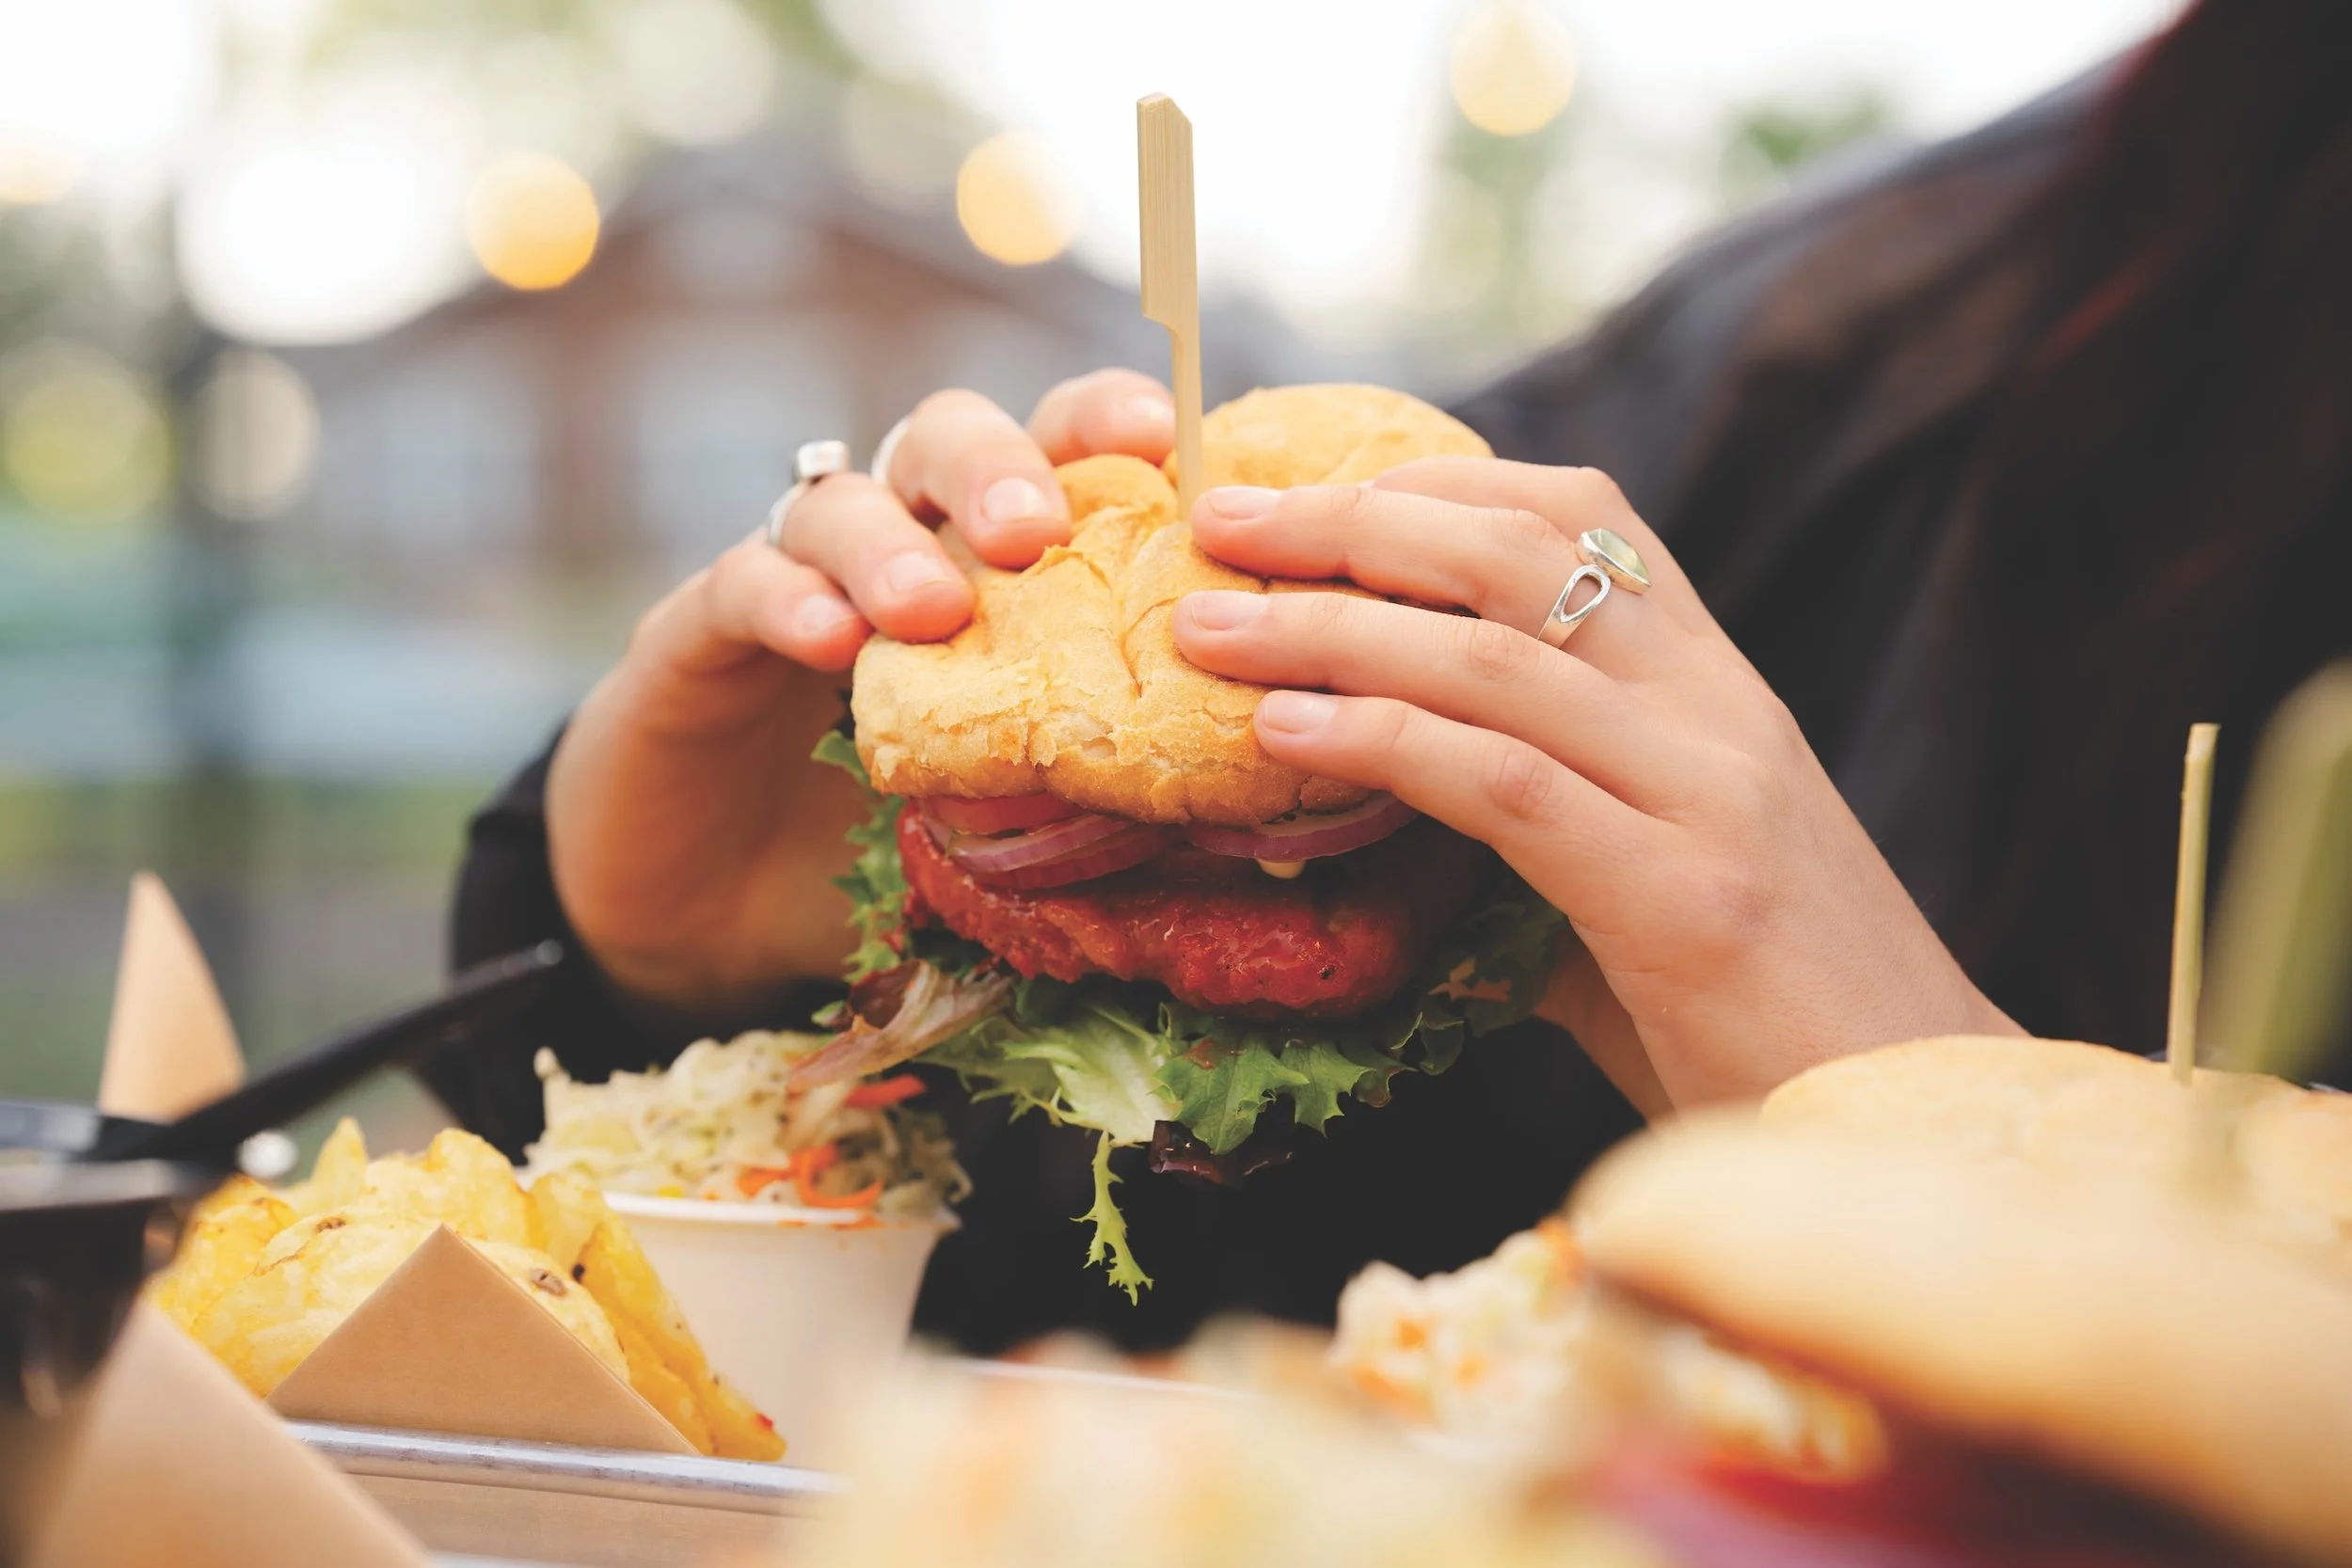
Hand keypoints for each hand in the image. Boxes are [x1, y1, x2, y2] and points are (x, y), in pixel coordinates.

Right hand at [547, 371, 1173, 1008]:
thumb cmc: (885, 854)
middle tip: (1034, 531)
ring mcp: (791, 578)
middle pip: (941, 439)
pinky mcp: (695, 633)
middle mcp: (894, 545)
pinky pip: (739, 584)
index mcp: (985, 566)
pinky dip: (785, 600)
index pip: (1048, 455)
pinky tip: (827, 642)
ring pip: (837, 501)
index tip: (1165, 438)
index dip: (1100, 426)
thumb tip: (1227, 791)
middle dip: (994, 466)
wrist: (710, 921)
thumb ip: (1090, 781)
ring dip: (890, 545)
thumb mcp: (1007, 820)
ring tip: (930, 609)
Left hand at [1170, 460, 2020, 1108]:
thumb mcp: (1649, 888)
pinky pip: (1506, 786)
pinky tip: (1284, 735)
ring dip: (1330, 629)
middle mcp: (1719, 716)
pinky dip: (1384, 743)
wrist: (1911, 1130)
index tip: (1305, 489)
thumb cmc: (1763, 1019)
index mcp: (1716, 693)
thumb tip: (1363, 831)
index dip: (1431, 483)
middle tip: (1219, 522)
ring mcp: (1710, 796)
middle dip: (1351, 523)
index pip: (1582, 518)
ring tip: (1206, 629)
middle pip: (1517, 557)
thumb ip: (1531, 837)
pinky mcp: (1685, 900)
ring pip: (1496, 659)